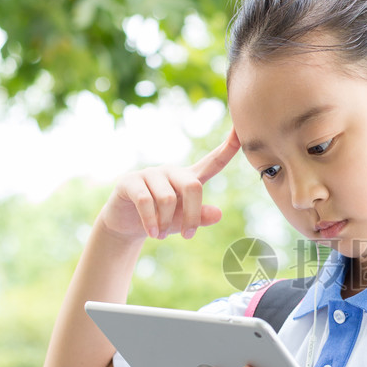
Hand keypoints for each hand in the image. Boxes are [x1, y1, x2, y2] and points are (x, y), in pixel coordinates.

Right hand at [98, 128, 240, 242]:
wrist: (126, 224)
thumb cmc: (161, 220)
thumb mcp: (182, 222)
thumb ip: (199, 217)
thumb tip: (218, 214)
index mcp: (188, 178)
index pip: (213, 162)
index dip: (228, 147)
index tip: (240, 130)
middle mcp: (171, 172)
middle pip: (192, 186)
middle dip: (192, 215)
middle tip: (188, 236)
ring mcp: (150, 174)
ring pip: (168, 198)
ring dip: (166, 222)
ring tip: (161, 235)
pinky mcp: (130, 182)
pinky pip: (146, 201)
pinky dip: (151, 221)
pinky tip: (152, 234)